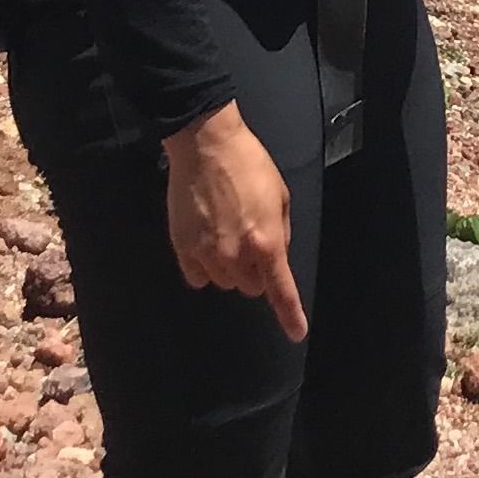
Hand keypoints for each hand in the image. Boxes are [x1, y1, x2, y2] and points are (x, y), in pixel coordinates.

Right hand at [163, 104, 307, 340]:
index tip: (296, 333)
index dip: (290, 316)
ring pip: (223, 282)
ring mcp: (206, 254)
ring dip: (229, 267)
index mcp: (266, 243)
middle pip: (249, 287)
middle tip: (250, 239)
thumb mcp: (281, 195)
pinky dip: (203, 267)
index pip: (281, 291)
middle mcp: (236, 256)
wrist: (206, 144)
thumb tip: (275, 255)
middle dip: (255, 270)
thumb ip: (281, 232)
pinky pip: (196, 277)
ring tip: (226, 232)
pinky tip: (205, 242)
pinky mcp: (182, 248)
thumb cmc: (249, 164)